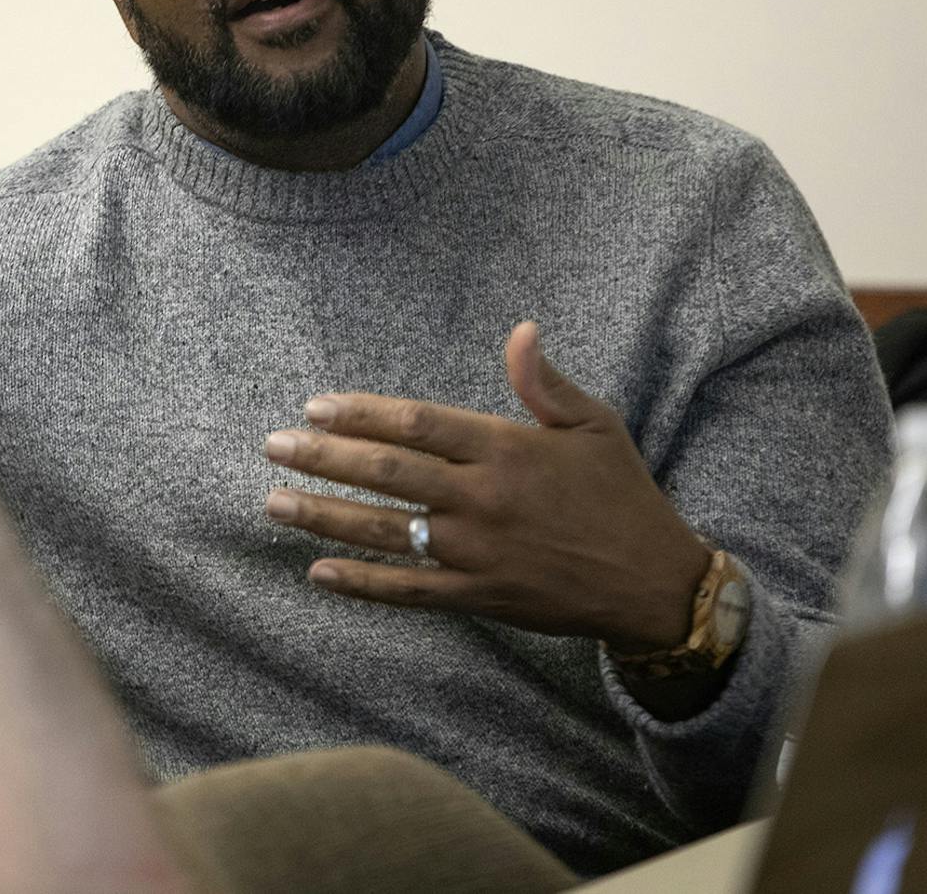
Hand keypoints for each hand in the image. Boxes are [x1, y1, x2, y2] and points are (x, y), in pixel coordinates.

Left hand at [262, 321, 710, 650]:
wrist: (653, 583)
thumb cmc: (621, 493)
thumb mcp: (595, 425)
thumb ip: (545, 382)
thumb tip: (521, 329)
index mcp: (507, 449)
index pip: (417, 424)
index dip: (361, 413)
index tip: (316, 406)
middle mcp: (483, 499)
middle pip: (387, 473)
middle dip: (323, 457)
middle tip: (274, 445)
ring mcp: (477, 553)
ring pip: (384, 532)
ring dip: (323, 516)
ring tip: (273, 503)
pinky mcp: (478, 597)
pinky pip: (407, 591)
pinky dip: (360, 584)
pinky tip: (316, 572)